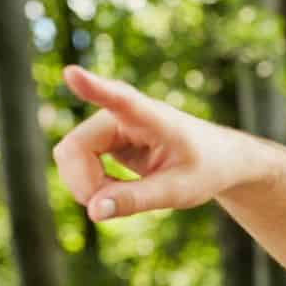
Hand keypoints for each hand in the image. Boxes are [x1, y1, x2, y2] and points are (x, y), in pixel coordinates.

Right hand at [52, 66, 256, 221]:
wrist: (216, 159)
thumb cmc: (204, 169)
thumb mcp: (178, 190)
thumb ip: (138, 199)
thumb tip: (94, 212)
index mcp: (151, 117)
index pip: (119, 100)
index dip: (93, 88)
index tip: (72, 73)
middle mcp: (120, 114)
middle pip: (74, 148)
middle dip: (86, 184)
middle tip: (114, 207)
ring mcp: (105, 125)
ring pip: (69, 156)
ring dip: (88, 186)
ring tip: (126, 196)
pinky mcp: (99, 138)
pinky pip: (75, 163)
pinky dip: (90, 185)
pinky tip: (117, 190)